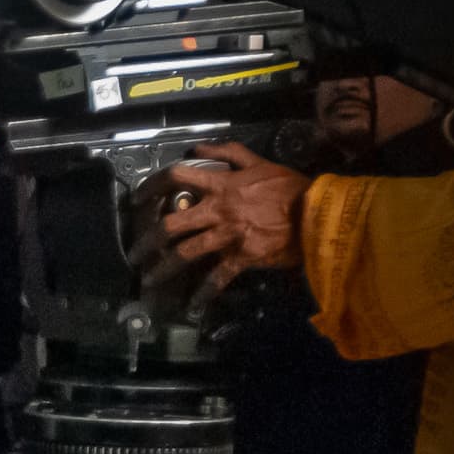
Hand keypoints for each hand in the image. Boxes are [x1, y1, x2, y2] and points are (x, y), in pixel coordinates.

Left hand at [153, 141, 310, 302]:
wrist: (319, 214)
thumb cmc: (292, 188)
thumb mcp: (260, 162)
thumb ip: (229, 153)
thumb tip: (197, 148)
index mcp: (222, 185)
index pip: (177, 178)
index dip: (151, 186)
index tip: (137, 200)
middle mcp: (219, 210)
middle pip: (172, 224)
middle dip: (148, 240)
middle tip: (135, 252)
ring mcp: (229, 235)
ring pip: (186, 253)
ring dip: (164, 268)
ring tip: (149, 280)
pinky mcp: (243, 257)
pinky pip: (217, 278)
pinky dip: (203, 293)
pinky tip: (192, 305)